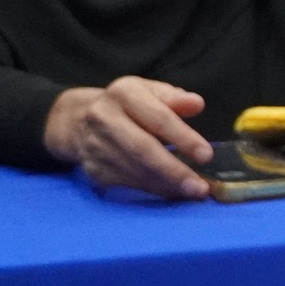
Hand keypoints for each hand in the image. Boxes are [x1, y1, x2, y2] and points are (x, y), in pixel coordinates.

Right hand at [43, 76, 211, 199]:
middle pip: (142, 149)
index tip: (206, 155)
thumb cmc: (128, 106)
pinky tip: (173, 193)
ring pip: (134, 171)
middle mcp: (103, 118)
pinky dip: (152, 190)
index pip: (157, 118)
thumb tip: (196, 104)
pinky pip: (126, 184)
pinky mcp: (92, 169)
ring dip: (166, 186)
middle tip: (200, 187)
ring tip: (193, 192)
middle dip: (173, 171)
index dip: (183, 138)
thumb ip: (174, 99)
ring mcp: (94, 146)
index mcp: (123, 94)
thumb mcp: (150, 92)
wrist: (78, 120)